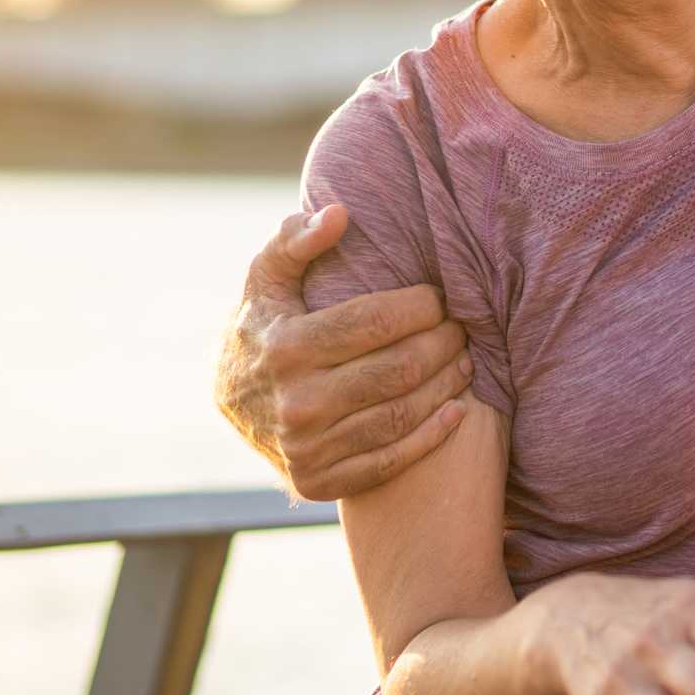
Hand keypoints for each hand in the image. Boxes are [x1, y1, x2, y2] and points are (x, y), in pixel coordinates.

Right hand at [213, 202, 474, 499]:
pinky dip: (432, 435)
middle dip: (443, 344)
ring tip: (464, 360)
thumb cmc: (263, 324)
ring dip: (446, 385)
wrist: (230, 402)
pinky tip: (457, 409)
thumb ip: (297, 240)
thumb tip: (340, 213)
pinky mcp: (319, 482)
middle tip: (462, 328)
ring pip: (401, 414)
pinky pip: (391, 460)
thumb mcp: (267, 277)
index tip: (439, 297)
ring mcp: (308, 448)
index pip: (375, 322)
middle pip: (398, 370)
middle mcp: (296, 402)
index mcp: (286, 347)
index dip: (421, 306)